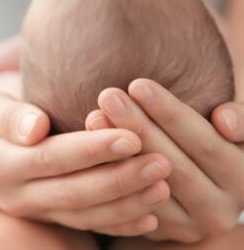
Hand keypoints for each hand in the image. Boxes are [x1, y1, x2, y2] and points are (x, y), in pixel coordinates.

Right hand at [0, 41, 172, 235]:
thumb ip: (8, 116)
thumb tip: (36, 127)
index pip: (51, 159)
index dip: (91, 151)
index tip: (129, 137)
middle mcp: (16, 196)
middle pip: (74, 192)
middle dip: (120, 179)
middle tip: (162, 162)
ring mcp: (33, 210)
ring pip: (84, 214)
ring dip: (126, 203)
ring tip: (164, 186)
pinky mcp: (47, 216)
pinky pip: (84, 225)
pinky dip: (117, 223)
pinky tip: (149, 217)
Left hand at [86, 79, 243, 242]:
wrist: (201, 182)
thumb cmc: (210, 139)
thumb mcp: (231, 130)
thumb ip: (237, 119)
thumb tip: (224, 120)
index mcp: (241, 177)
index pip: (205, 144)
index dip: (170, 113)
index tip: (137, 84)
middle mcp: (218, 210)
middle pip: (172, 165)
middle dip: (137, 127)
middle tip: (108, 96)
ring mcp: (188, 226)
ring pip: (147, 187)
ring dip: (117, 152)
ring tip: (94, 116)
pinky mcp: (159, 232)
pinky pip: (129, 206)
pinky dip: (109, 174)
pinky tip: (88, 148)